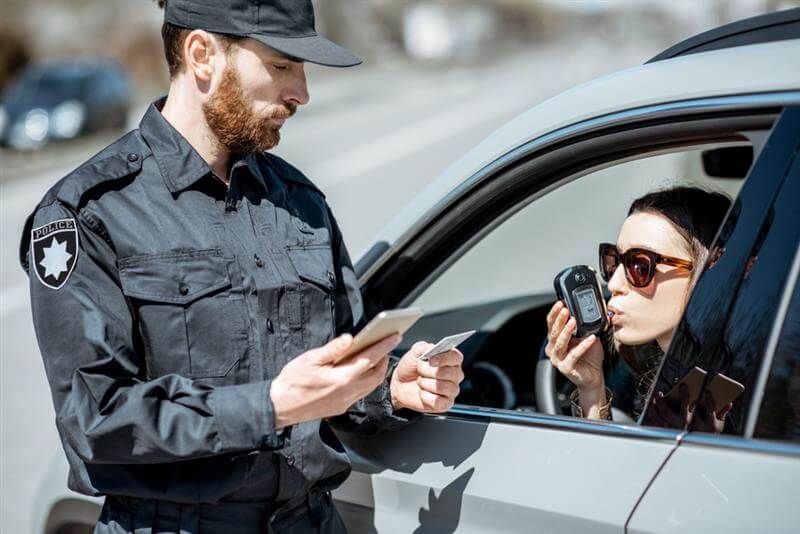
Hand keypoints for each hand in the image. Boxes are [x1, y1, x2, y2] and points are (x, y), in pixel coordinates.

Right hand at [270, 333, 401, 428]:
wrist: (280, 406)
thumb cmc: (292, 382)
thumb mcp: (310, 360)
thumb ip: (332, 349)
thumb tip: (349, 339)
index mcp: (341, 378)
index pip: (369, 359)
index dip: (384, 346)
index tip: (395, 336)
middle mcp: (347, 392)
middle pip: (376, 375)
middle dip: (385, 358)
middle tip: (388, 344)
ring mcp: (345, 402)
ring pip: (371, 386)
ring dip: (378, 371)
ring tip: (379, 356)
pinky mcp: (341, 407)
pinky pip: (361, 393)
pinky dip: (367, 380)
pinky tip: (362, 372)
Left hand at [390, 341, 464, 412]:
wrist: (400, 383)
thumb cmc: (411, 367)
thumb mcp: (415, 352)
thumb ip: (425, 347)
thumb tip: (434, 348)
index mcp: (451, 359)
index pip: (456, 357)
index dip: (444, 359)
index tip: (431, 360)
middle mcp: (455, 374)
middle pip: (450, 373)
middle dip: (429, 371)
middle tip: (420, 370)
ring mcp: (451, 390)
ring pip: (443, 387)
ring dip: (426, 383)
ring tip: (420, 381)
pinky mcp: (445, 404)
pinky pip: (438, 401)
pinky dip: (425, 396)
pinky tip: (422, 392)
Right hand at [545, 301, 604, 390]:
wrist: (593, 377)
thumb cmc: (589, 357)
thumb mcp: (585, 337)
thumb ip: (582, 327)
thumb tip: (587, 312)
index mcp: (555, 341)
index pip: (551, 324)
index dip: (554, 313)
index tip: (560, 303)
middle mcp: (553, 350)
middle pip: (554, 332)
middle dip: (559, 319)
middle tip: (566, 309)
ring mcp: (557, 359)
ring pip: (560, 342)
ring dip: (567, 330)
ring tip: (573, 320)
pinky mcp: (565, 368)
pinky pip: (574, 354)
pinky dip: (583, 345)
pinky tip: (591, 338)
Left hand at [646, 385, 730, 433]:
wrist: (697, 452)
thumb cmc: (707, 435)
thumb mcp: (718, 426)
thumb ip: (721, 413)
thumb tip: (729, 403)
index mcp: (704, 424)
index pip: (708, 409)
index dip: (708, 399)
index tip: (707, 390)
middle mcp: (689, 427)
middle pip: (679, 411)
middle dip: (678, 398)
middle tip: (677, 387)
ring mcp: (676, 430)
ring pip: (663, 415)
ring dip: (658, 404)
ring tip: (657, 395)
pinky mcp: (667, 432)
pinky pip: (656, 422)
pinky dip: (653, 413)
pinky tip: (652, 406)